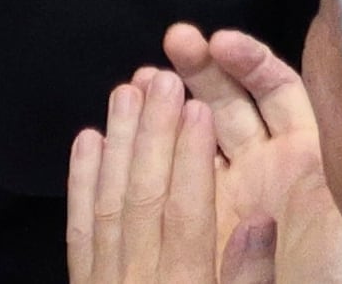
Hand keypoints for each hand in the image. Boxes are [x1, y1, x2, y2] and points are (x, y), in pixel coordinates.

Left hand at [69, 71, 272, 283]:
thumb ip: (251, 276)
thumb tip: (262, 221)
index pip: (188, 212)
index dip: (192, 159)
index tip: (199, 108)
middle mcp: (140, 277)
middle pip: (146, 195)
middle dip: (155, 133)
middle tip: (164, 78)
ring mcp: (105, 279)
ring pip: (110, 200)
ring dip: (119, 141)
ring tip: (127, 91)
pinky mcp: (83, 282)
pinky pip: (80, 227)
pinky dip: (82, 180)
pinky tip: (88, 139)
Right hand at [165, 27, 341, 283]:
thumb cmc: (341, 266)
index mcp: (308, 150)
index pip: (277, 87)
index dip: (250, 60)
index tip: (222, 44)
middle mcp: (269, 162)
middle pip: (231, 98)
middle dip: (203, 64)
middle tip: (175, 41)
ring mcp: (233, 188)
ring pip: (197, 130)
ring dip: (171, 99)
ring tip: (141, 80)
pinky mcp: (205, 219)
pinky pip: (176, 175)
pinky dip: (154, 147)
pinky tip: (129, 126)